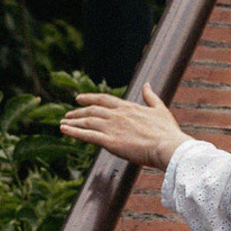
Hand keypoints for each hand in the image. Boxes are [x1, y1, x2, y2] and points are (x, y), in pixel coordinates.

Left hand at [59, 85, 187, 170]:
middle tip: (68, 114)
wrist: (167, 146)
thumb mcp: (160, 109)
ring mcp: (112, 128)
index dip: (90, 98)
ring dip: (73, 122)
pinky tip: (64, 130)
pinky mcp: (110, 142)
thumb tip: (147, 84)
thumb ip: (150, 96)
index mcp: (128, 107)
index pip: (104, 99)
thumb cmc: (166, 131)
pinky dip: (74, 132)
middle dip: (78, 112)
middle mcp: (117, 115)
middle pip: (92, 111)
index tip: (79, 99)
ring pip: (87, 122)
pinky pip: (87, 136)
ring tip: (63, 123)